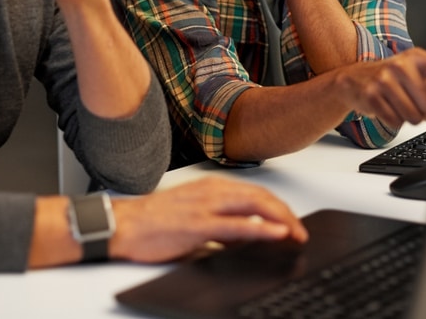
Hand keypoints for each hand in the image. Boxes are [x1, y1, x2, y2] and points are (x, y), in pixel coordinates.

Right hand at [109, 177, 307, 262]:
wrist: (124, 225)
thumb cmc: (154, 222)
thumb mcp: (195, 217)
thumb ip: (222, 225)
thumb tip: (246, 238)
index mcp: (213, 188)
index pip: (256, 194)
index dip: (279, 208)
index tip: (293, 224)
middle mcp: (213, 192)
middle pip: (262, 198)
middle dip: (286, 214)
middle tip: (301, 232)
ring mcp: (206, 206)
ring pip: (254, 206)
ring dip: (281, 220)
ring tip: (296, 233)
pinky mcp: (197, 224)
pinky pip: (236, 225)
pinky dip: (260, 228)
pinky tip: (275, 233)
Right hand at [340, 48, 425, 128]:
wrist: (353, 79)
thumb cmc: (390, 78)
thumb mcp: (415, 78)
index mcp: (416, 59)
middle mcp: (400, 66)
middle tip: (414, 103)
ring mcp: (384, 80)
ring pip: (414, 117)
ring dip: (409, 117)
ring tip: (399, 104)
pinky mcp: (371, 96)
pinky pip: (395, 121)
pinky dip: (394, 120)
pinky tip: (387, 107)